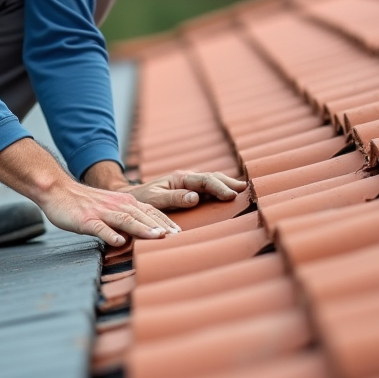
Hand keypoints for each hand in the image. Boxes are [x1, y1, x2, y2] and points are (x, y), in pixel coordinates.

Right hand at [0, 139, 181, 246]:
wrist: (57, 190)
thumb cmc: (83, 203)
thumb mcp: (108, 208)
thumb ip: (124, 219)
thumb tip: (137, 236)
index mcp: (123, 202)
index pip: (150, 211)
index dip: (165, 221)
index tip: (180, 232)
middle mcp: (116, 205)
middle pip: (142, 215)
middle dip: (160, 226)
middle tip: (177, 237)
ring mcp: (101, 212)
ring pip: (125, 219)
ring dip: (142, 228)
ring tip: (157, 237)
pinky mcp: (86, 219)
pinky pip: (99, 228)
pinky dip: (109, 235)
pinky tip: (118, 242)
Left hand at [119, 170, 246, 209]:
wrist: (133, 198)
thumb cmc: (142, 199)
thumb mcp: (154, 200)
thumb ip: (174, 198)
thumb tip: (195, 197)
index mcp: (180, 178)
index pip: (205, 181)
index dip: (219, 187)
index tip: (231, 195)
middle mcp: (187, 179)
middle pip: (212, 177)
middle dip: (229, 183)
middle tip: (246, 189)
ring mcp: (189, 184)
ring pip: (212, 181)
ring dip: (227, 184)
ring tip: (243, 189)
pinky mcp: (190, 191)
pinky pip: (208, 189)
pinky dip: (221, 189)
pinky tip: (230, 193)